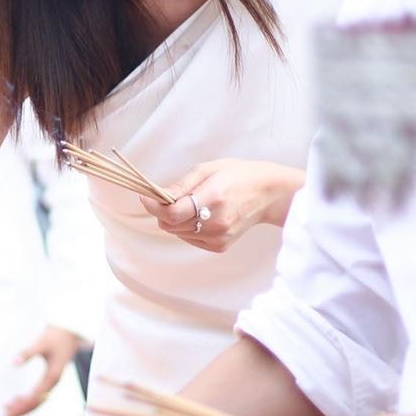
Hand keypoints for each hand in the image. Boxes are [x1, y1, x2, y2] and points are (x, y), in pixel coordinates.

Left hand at [4, 326, 82, 415]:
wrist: (69, 332)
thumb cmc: (55, 337)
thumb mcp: (41, 343)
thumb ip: (28, 352)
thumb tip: (13, 363)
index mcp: (53, 376)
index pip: (36, 395)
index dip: (22, 402)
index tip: (8, 406)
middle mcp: (53, 383)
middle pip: (37, 403)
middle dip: (21, 411)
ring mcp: (52, 383)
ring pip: (37, 402)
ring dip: (23, 409)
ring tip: (6, 414)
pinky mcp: (49, 380)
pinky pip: (38, 396)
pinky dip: (27, 401)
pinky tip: (15, 402)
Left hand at [140, 159, 303, 253]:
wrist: (269, 195)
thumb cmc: (238, 176)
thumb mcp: (208, 169)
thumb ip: (181, 185)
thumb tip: (157, 196)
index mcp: (213, 198)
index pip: (172, 212)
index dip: (153, 206)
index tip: (145, 196)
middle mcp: (215, 222)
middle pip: (170, 224)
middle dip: (163, 211)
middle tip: (170, 197)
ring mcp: (218, 237)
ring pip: (177, 232)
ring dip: (176, 219)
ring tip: (193, 203)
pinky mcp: (220, 246)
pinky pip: (190, 238)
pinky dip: (188, 227)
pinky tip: (203, 215)